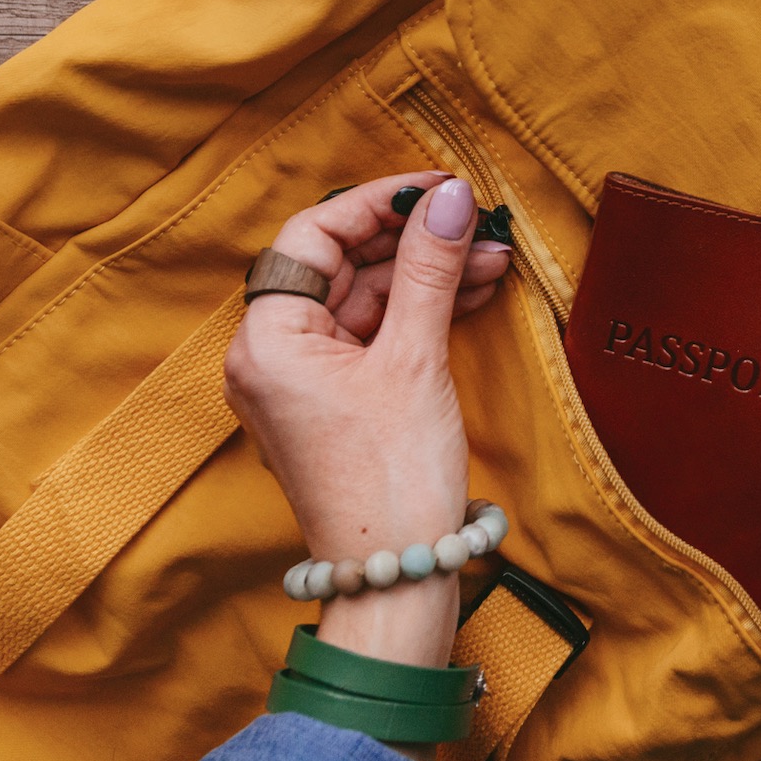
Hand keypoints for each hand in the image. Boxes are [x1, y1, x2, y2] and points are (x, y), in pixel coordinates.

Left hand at [223, 173, 512, 681]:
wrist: (398, 572)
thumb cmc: (394, 476)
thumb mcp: (416, 358)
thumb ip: (430, 269)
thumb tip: (450, 199)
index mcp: (267, 341)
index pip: (312, 238)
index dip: (377, 203)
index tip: (438, 188)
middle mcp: (271, 357)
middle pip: (341, 267)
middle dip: (413, 242)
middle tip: (480, 224)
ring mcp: (303, 382)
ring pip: (365, 300)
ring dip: (427, 275)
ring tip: (493, 259)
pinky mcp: (336, 402)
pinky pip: (374, 335)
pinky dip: (420, 312)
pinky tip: (472, 292)